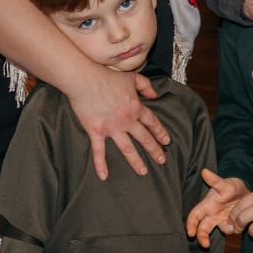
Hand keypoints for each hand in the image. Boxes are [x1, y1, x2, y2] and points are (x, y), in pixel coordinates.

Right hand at [67, 66, 169, 180]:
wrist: (85, 79)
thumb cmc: (106, 76)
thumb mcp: (131, 77)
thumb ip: (146, 85)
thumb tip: (155, 95)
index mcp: (136, 108)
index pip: (152, 122)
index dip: (160, 132)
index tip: (167, 141)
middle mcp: (127, 121)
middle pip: (144, 138)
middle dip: (154, 150)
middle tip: (162, 160)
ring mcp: (112, 128)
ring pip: (127, 149)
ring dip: (136, 161)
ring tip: (143, 171)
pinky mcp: (96, 132)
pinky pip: (99, 152)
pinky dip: (100, 164)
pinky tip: (104, 176)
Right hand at [186, 167, 248, 246]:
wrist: (245, 193)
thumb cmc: (231, 186)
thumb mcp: (224, 184)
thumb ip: (215, 180)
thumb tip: (204, 171)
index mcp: (206, 205)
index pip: (194, 216)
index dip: (190, 224)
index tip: (190, 233)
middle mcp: (210, 215)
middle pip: (202, 229)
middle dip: (201, 238)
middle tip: (205, 245)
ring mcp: (219, 221)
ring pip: (214, 232)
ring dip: (223, 231)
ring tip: (234, 225)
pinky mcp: (229, 224)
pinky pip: (229, 230)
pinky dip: (234, 229)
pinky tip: (240, 223)